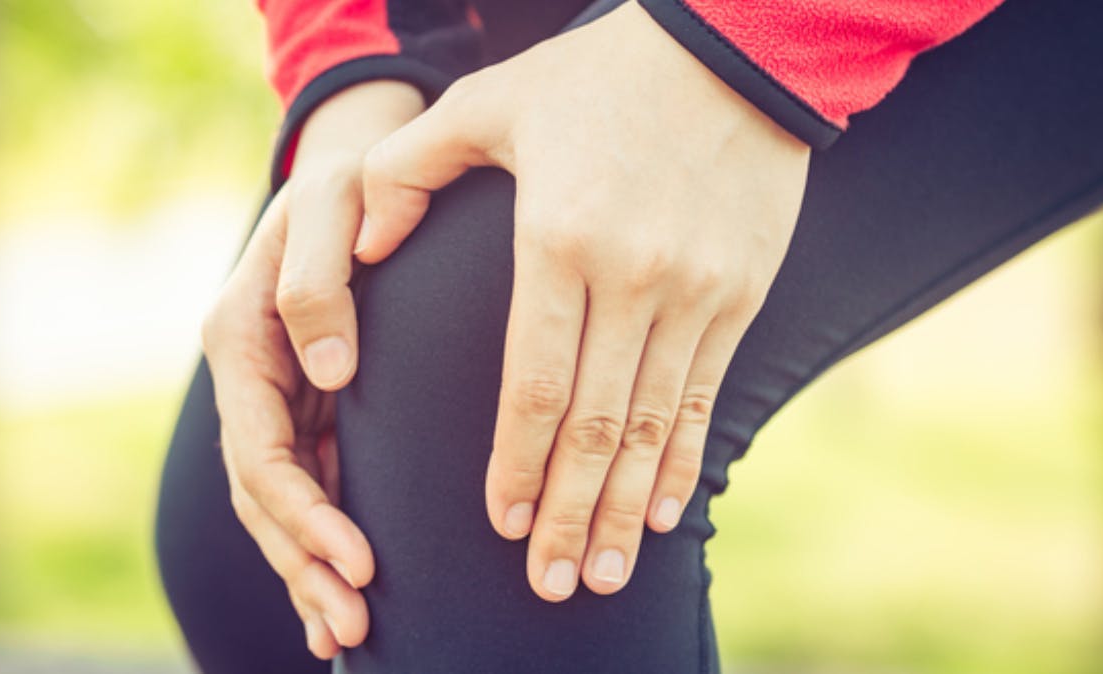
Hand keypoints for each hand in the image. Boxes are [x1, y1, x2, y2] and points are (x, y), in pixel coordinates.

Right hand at [201, 80, 423, 657]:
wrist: (355, 166)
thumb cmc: (347, 180)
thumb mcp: (333, 207)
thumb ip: (319, 284)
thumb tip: (328, 375)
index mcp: (240, 338)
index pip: (259, 449)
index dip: (303, 512)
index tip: (357, 556)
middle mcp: (249, 378)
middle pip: (263, 493)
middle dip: (306, 563)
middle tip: (355, 624)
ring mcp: (273, 396)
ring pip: (279, 502)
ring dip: (310, 569)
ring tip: (350, 632)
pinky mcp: (306, 407)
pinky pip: (305, 485)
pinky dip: (318, 544)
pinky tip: (339, 597)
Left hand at [356, 3, 809, 600]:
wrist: (734, 49)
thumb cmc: (597, 76)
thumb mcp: (490, 102)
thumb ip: (410, 171)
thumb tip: (361, 246)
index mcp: (561, 238)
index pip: (532, 381)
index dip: (515, 463)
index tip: (500, 523)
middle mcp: (633, 277)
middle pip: (594, 424)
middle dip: (569, 514)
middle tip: (550, 585)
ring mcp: (696, 291)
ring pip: (654, 425)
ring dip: (628, 509)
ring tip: (606, 575)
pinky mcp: (740, 293)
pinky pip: (708, 396)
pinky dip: (687, 461)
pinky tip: (671, 514)